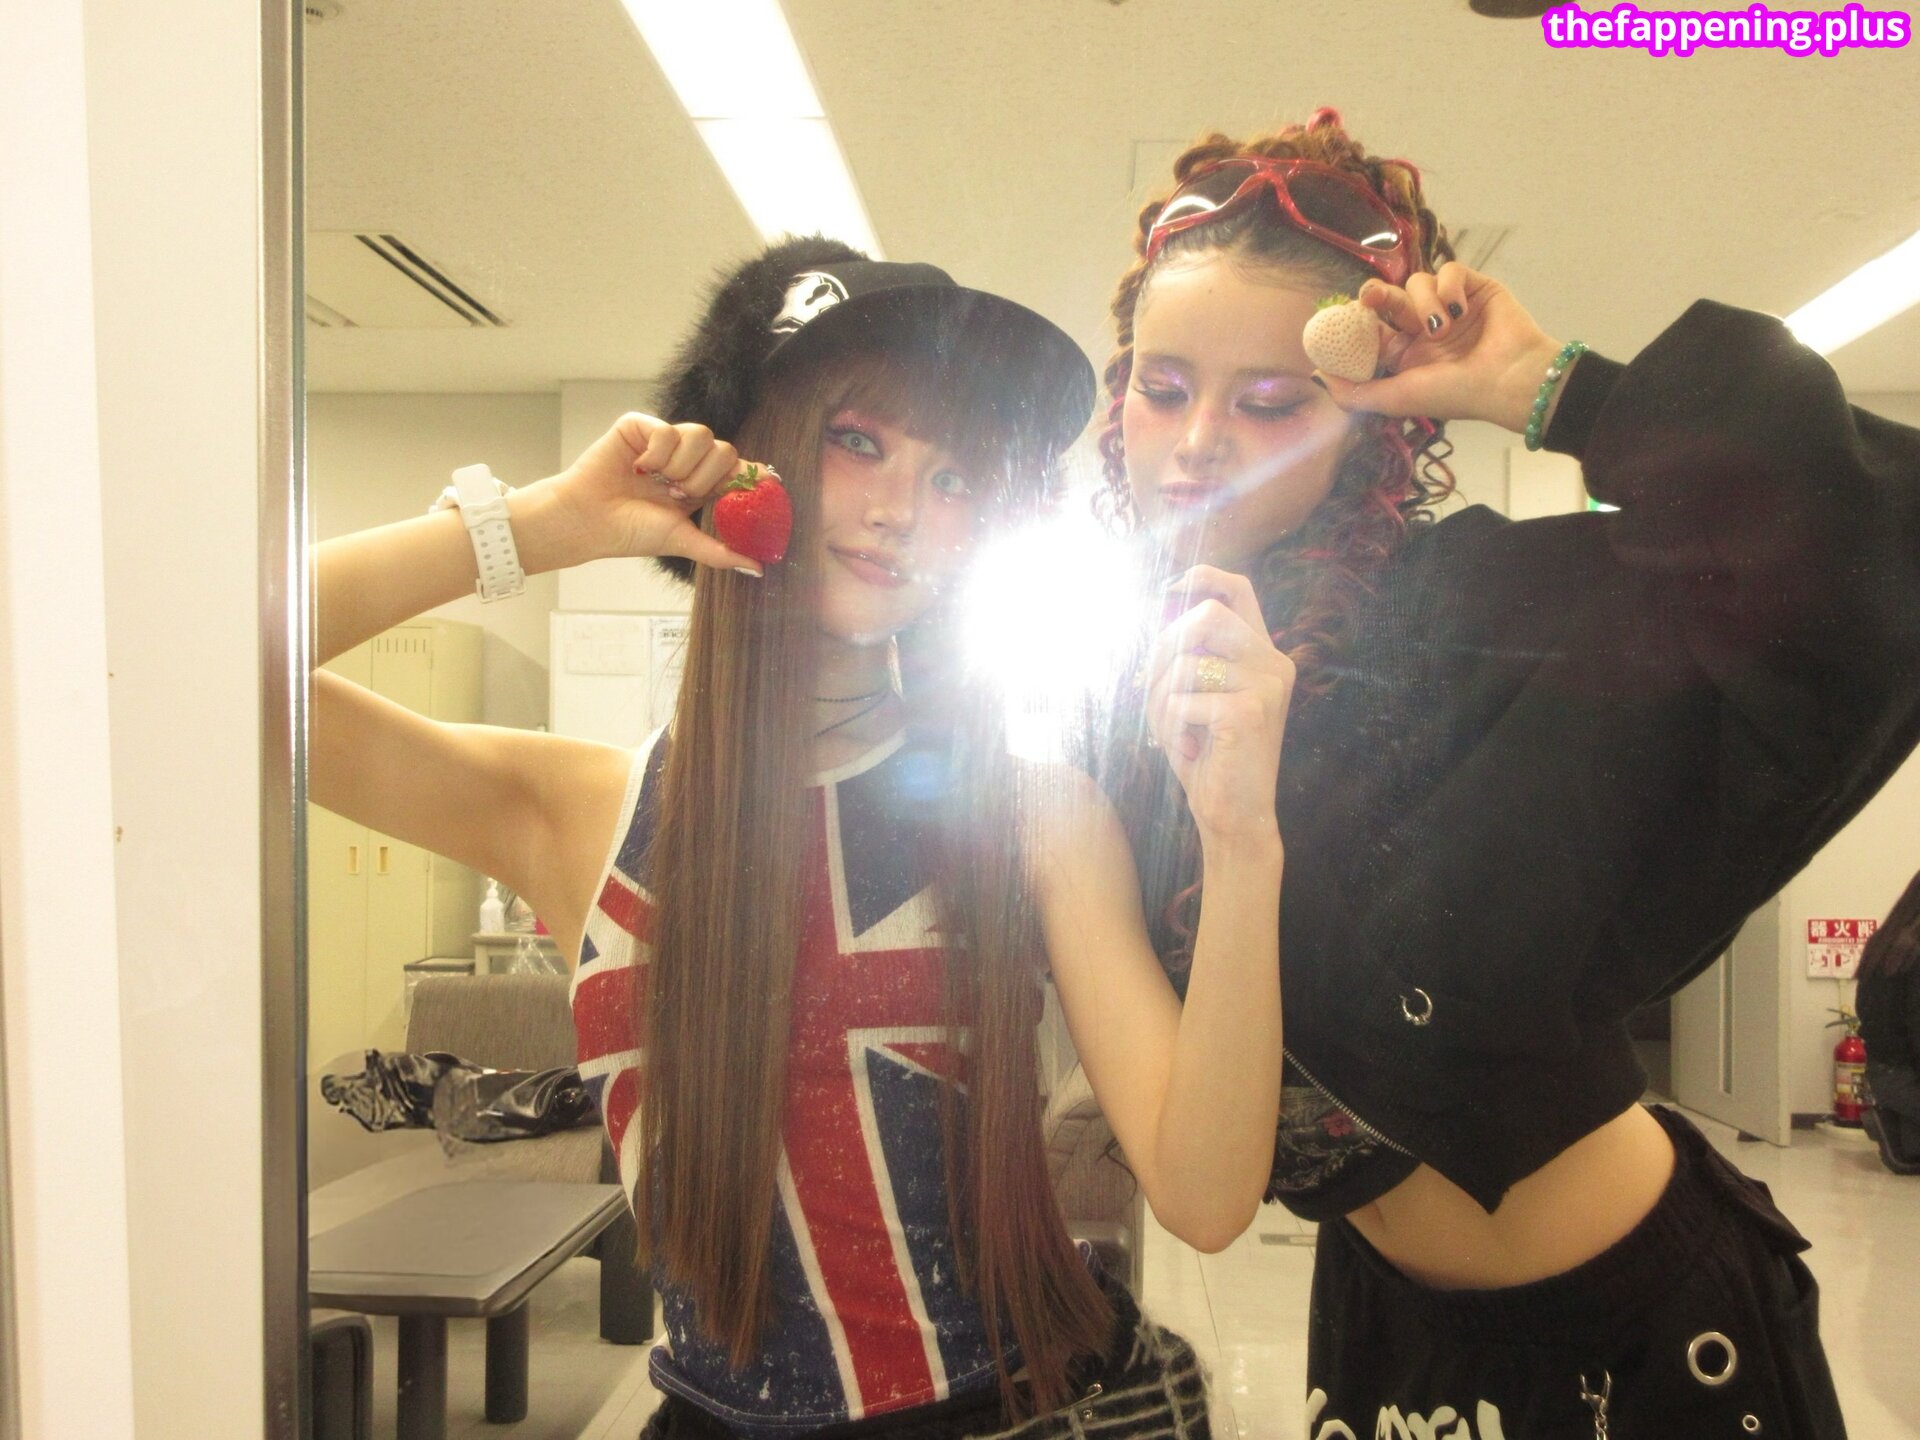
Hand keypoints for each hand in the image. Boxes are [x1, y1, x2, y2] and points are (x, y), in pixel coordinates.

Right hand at [525, 412, 769, 574]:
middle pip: (725, 450)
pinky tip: (638, 467)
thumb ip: (720, 551)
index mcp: (700, 484)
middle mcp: (686, 460)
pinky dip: (655, 454)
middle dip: (704, 478)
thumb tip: (760, 569)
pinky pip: (668, 430)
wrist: (588, 520)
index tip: (768, 480)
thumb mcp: (682, 541)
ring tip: (657, 482)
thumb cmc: (630, 531)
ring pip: (702, 435)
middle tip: (676, 494)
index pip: (739, 469)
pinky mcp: (641, 426)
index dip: (752, 473)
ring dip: (680, 467)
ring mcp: (665, 441)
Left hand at [1143, 566, 1294, 843]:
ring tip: (1173, 733)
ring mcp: (1266, 686)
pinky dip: (1169, 727)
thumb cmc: (1209, 757)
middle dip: (1163, 649)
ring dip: (1160, 702)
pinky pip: (1181, 701)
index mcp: (1264, 655)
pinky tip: (1187, 750)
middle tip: (1154, 692)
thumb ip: (1190, 655)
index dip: (1200, 578)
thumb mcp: (1199, 697)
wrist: (1236, 815)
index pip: (1237, 589)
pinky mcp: (1248, 712)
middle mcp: (1274, 663)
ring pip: (1184, 663)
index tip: (1166, 591)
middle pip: (1205, 615)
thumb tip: (1160, 612)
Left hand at [1313, 262, 1563, 433]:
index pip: (1372, 328)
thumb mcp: (1397, 399)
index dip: (1356, 320)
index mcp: (1406, 355)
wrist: (1510, 379)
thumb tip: (1318, 375)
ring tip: (1441, 328)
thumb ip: (1355, 392)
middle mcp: (1425, 329)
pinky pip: (1450, 270)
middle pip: (1389, 299)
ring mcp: (1450, 306)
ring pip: (1418, 283)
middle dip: (1376, 296)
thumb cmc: (1456, 394)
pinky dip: (1449, 286)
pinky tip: (1458, 309)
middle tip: (1369, 296)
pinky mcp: (1474, 287)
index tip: (1343, 317)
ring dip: (1423, 302)